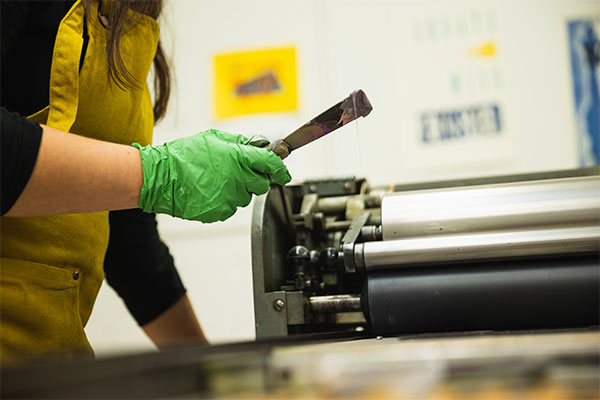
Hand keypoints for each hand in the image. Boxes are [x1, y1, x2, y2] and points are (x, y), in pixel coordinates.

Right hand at [133, 129, 290, 221]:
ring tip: (216, 181)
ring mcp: (229, 198)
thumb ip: (239, 143)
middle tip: (242, 174)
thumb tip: (258, 145)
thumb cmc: (183, 156)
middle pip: (262, 184)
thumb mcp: (213, 139)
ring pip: (245, 197)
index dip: (280, 169)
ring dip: (238, 190)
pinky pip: (230, 207)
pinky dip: (224, 201)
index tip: (283, 173)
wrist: (160, 178)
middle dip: (257, 179)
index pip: (271, 164)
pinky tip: (209, 191)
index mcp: (238, 158)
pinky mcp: (219, 212)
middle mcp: (238, 179)